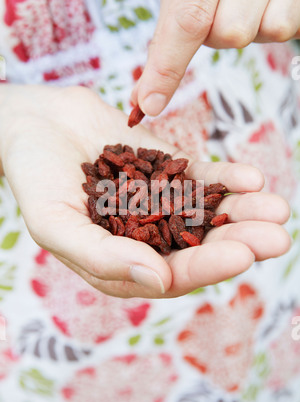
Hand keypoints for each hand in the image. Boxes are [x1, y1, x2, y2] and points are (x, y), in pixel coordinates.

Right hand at [0, 85, 290, 297]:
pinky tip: (251, 178)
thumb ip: (101, 255)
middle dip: (238, 243)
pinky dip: (225, 179)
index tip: (241, 255)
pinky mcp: (164, 171)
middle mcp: (143, 237)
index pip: (169, 275)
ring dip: (242, 213)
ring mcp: (157, 203)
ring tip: (278, 209)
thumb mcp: (55, 222)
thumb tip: (158, 278)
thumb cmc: (34, 176)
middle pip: (197, 247)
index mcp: (118, 263)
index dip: (204, 268)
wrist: (35, 123)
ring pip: (206, 213)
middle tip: (276, 238)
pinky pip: (199, 178)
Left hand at [132, 0, 299, 115]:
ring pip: (269, 30)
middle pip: (231, 33)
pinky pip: (291, 26)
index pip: (187, 18)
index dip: (168, 66)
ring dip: (253, 26)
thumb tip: (141, 99)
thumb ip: (164, 42)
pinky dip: (278, 20)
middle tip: (223, 5)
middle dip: (220, 32)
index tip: (151, 105)